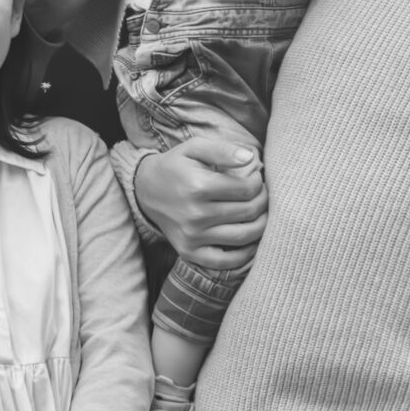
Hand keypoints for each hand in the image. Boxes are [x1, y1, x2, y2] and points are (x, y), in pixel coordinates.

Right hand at [134, 137, 267, 270]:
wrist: (146, 190)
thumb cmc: (176, 166)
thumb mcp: (195, 148)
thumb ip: (223, 150)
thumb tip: (250, 157)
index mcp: (198, 186)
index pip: (247, 189)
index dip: (258, 183)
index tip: (256, 179)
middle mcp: (195, 214)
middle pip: (248, 212)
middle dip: (263, 202)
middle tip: (262, 195)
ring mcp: (192, 236)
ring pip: (243, 237)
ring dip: (261, 225)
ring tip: (260, 214)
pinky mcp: (189, 252)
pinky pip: (225, 262)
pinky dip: (245, 256)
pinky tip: (251, 242)